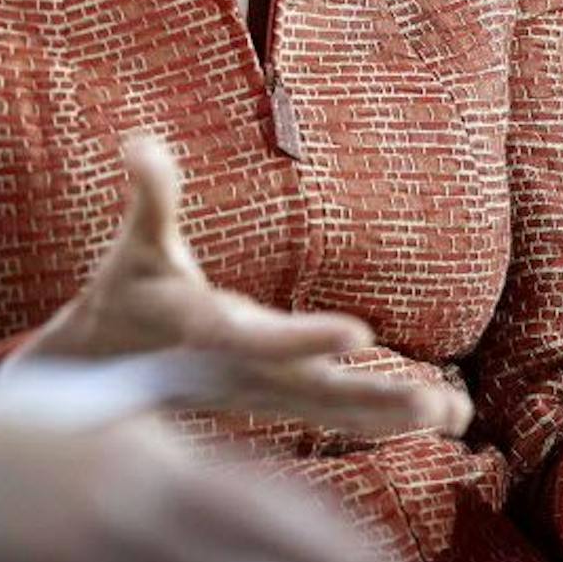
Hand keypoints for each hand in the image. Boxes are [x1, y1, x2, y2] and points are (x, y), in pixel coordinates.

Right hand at [0, 411, 389, 561]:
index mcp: (158, 448)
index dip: (335, 538)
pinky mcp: (64, 551)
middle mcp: (144, 479)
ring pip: (217, 559)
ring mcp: (104, 522)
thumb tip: (214, 493)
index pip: (274, 497)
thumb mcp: (92, 444)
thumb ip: (158, 470)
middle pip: (265, 532)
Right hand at [17, 135, 470, 437]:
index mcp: (207, 333)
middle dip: (373, 398)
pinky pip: (340, 417)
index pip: (259, 340)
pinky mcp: (280, 400)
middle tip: (436, 402)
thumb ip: (149, 196)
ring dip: (395, 414)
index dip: (305, 339)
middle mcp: (241, 373)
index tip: (360, 334)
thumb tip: (138, 143)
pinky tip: (449, 414)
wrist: (105, 369)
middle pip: (313, 393)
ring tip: (457, 412)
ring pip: (334, 414)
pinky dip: (389, 418)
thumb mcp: (136, 243)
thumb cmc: (127, 293)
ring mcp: (263, 395)